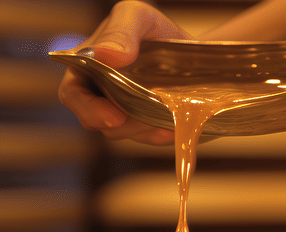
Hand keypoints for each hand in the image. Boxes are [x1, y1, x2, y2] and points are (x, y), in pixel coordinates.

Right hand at [57, 1, 191, 144]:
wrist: (190, 49)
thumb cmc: (152, 29)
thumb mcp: (137, 17)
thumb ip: (121, 32)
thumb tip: (106, 55)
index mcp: (86, 68)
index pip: (73, 95)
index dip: (88, 109)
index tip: (113, 117)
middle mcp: (100, 95)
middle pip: (100, 122)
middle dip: (123, 124)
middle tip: (148, 118)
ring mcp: (124, 113)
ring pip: (126, 132)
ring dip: (146, 127)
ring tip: (168, 112)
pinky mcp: (147, 125)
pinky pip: (151, 138)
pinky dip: (163, 133)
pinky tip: (175, 125)